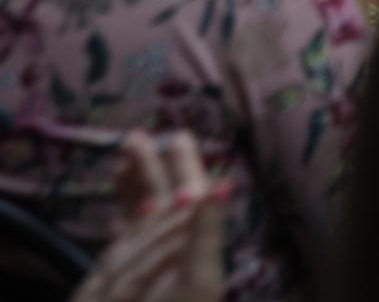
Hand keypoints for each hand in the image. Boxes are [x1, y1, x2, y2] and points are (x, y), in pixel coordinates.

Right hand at [71, 132, 226, 301]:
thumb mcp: (198, 277)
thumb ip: (206, 232)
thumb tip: (222, 186)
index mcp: (194, 244)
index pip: (193, 197)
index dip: (186, 167)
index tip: (176, 138)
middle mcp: (172, 248)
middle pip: (164, 198)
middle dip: (155, 168)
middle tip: (139, 136)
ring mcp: (146, 262)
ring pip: (141, 213)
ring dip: (135, 183)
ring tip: (125, 154)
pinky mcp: (120, 277)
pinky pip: (124, 237)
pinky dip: (121, 215)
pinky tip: (121, 200)